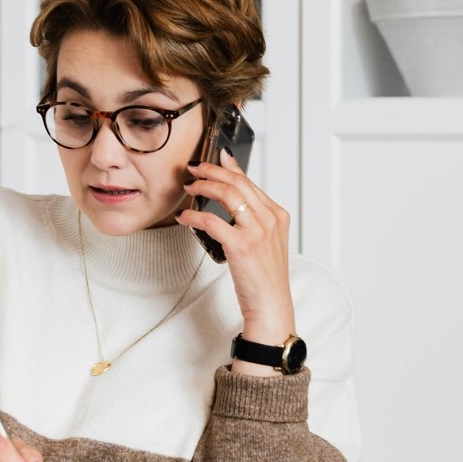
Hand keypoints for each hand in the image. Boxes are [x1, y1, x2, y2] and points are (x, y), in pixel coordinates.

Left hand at [176, 148, 295, 367]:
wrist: (271, 304)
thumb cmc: (264, 276)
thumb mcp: (265, 241)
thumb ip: (253, 219)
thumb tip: (232, 200)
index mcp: (277, 215)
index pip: (250, 182)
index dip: (230, 167)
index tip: (216, 157)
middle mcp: (270, 219)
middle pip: (238, 183)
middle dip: (212, 171)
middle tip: (193, 168)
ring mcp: (257, 231)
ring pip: (227, 195)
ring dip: (203, 186)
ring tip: (188, 186)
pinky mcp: (241, 245)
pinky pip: (211, 221)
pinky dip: (194, 216)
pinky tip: (184, 217)